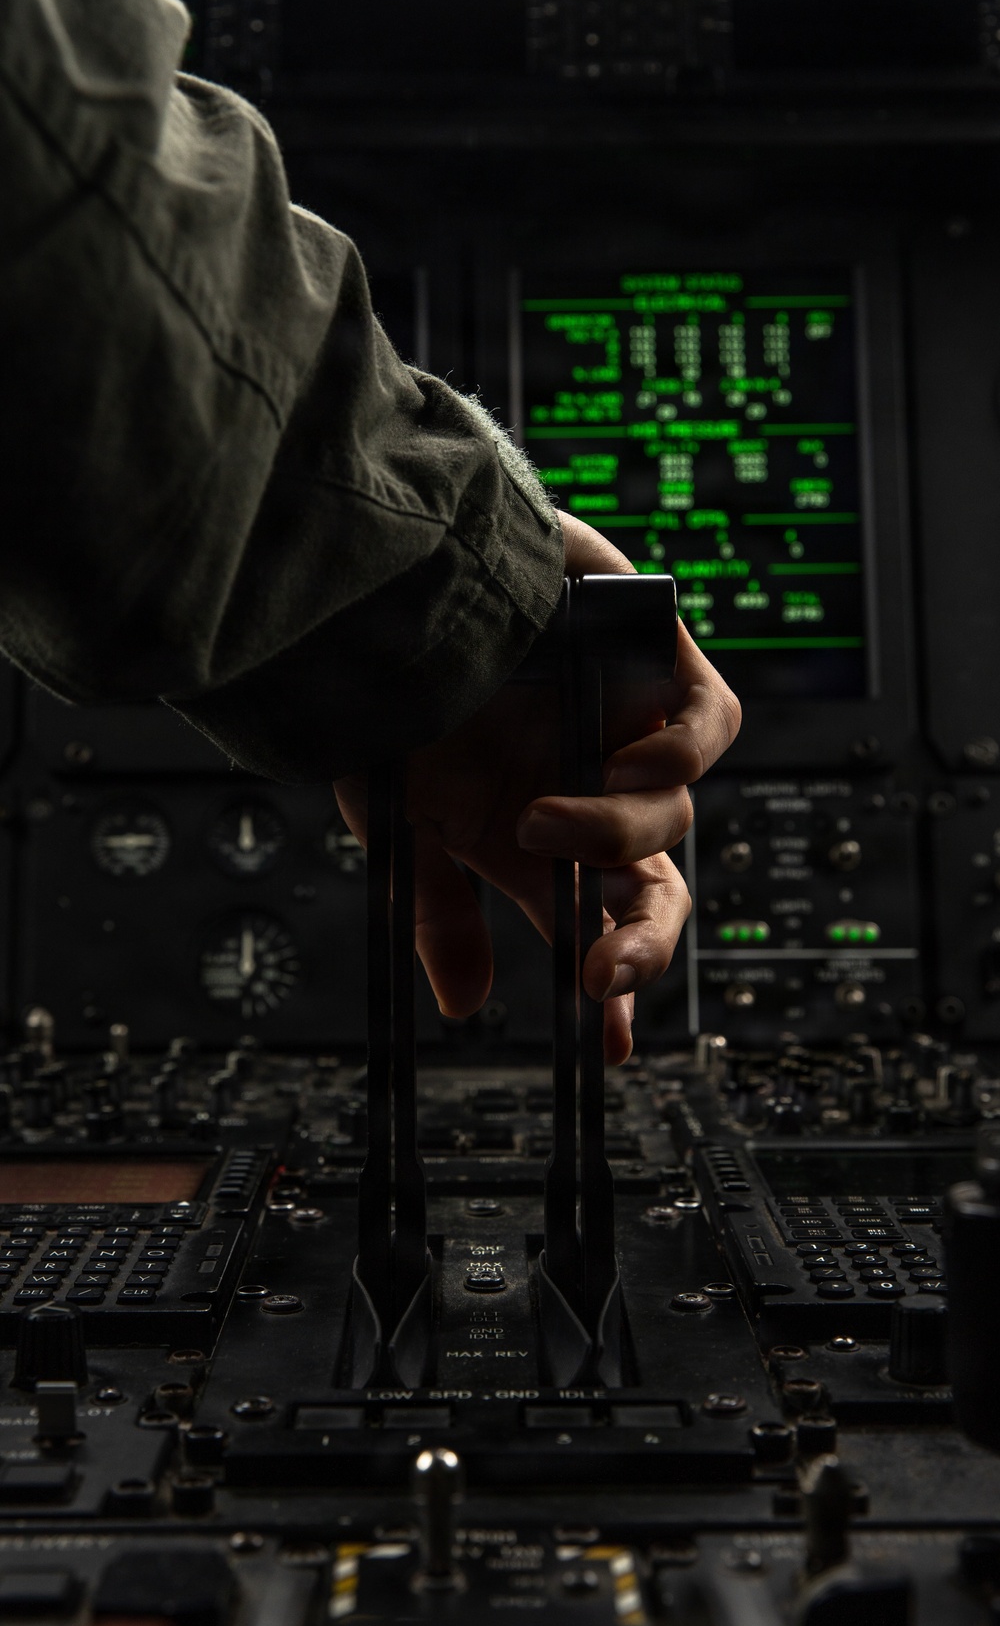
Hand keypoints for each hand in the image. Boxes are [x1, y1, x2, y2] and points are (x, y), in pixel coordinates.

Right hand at [334, 512, 740, 1062]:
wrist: (388, 581)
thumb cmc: (397, 692)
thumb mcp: (403, 819)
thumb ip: (439, 910)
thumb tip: (465, 1005)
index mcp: (540, 842)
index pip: (596, 924)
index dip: (613, 984)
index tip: (605, 1044)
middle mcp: (593, 796)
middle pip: (653, 888)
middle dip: (639, 944)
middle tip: (598, 973)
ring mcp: (628, 736)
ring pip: (671, 821)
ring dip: (611, 834)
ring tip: (543, 818)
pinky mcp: (659, 667)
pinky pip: (711, 729)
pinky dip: (677, 759)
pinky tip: (626, 768)